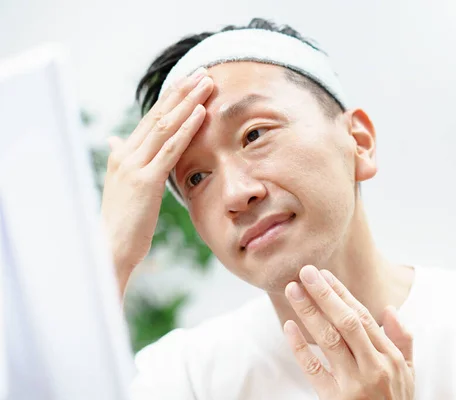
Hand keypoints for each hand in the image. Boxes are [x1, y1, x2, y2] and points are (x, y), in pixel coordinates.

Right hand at [101, 68, 213, 295]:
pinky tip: (201, 113)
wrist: (109, 248)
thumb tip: (115, 140)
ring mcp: (135, 166)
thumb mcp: (121, 184)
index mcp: (122, 154)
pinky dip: (187, 128)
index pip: (151, 119)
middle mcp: (126, 154)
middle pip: (159, 115)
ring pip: (166, 126)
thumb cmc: (121, 221)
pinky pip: (170, 149)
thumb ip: (122, 159)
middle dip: (182, 92)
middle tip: (202, 73)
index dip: (171, 99)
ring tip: (206, 84)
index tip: (188, 82)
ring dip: (188, 102)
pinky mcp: (146, 181)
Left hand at [284, 266, 414, 399]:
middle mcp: (374, 368)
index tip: (324, 275)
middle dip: (325, 294)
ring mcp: (354, 385)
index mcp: (390, 358)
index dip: (342, 294)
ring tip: (293, 291)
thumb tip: (390, 309)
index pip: (364, 317)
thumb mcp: (409, 374)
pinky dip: (300, 348)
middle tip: (305, 272)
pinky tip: (288, 328)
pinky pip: (313, 370)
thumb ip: (403, 341)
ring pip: (329, 340)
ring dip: (309, 312)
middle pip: (347, 322)